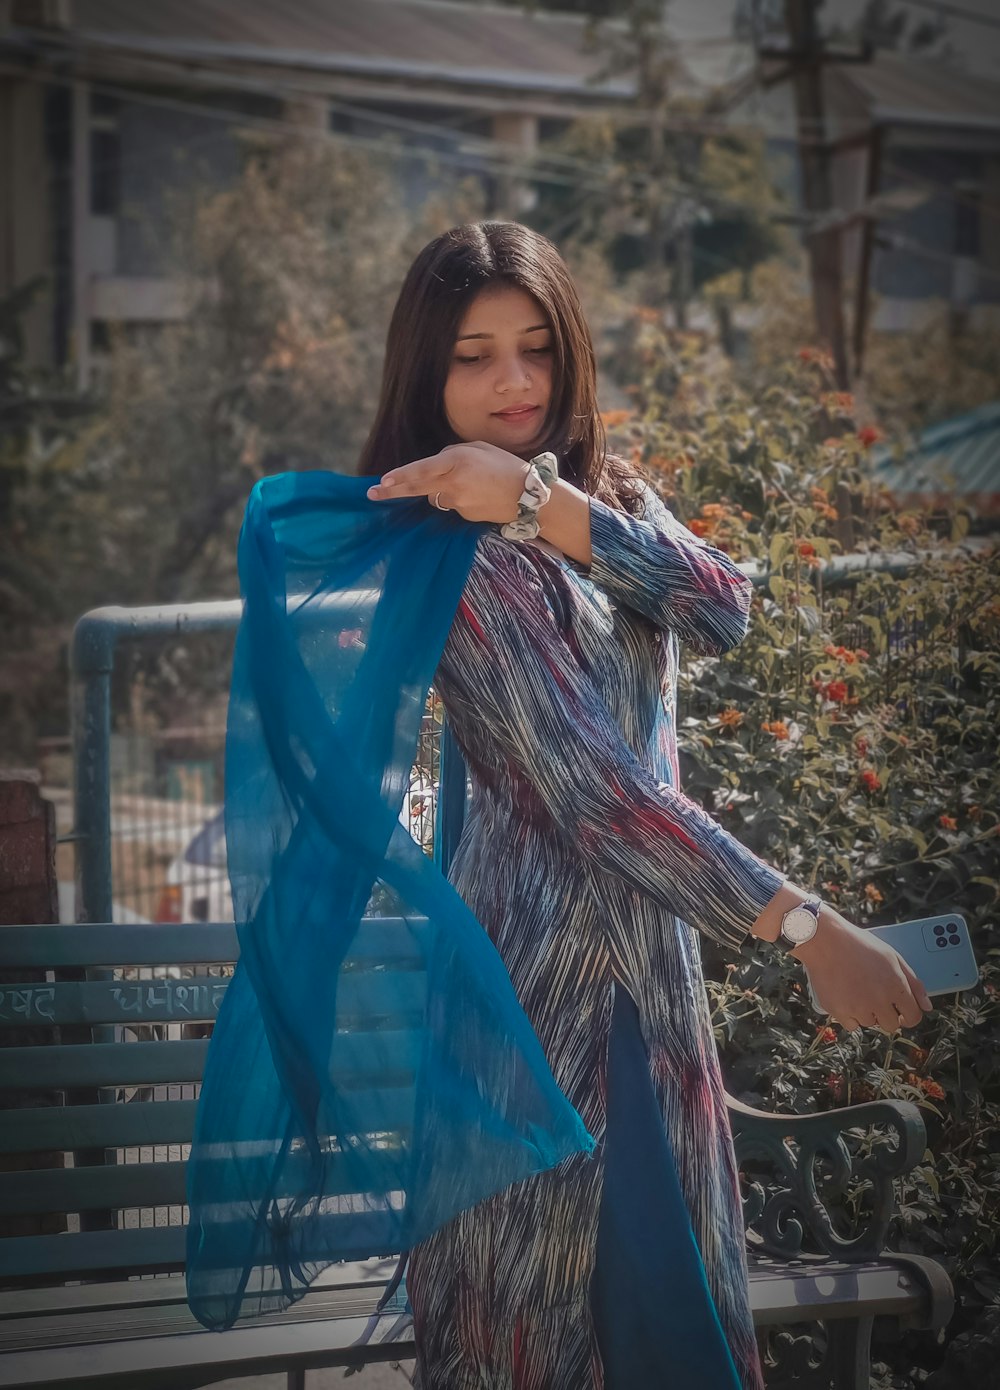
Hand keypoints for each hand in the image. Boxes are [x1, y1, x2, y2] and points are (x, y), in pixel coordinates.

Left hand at [366, 442, 529, 523]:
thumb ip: (453, 454)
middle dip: (392, 491)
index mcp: (456, 462)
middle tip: (372, 494)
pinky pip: (453, 505)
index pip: (421, 470)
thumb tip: (435, 468)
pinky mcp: (463, 517)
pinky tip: (479, 494)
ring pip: (437, 496)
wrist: (530, 496)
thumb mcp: (478, 448)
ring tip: (473, 483)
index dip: (400, 477)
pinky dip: (459, 499)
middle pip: (417, 489)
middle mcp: (453, 484)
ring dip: (443, 490)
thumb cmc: (506, 465)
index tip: (381, 482)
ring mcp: (457, 503)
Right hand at [793, 905, 933, 1034]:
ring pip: (870, 1023)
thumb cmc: (859, 945)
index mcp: (896, 987)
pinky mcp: (839, 1011)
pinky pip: (851, 1025)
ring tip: (857, 990)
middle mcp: (879, 1001)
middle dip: (887, 1015)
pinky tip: (846, 997)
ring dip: (867, 1012)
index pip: (913, 1017)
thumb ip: (914, 983)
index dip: (909, 1015)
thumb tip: (927, 1007)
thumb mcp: (892, 957)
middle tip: (876, 998)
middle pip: (891, 1025)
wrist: (825, 941)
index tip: (902, 1012)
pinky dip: (850, 1015)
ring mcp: (858, 1008)